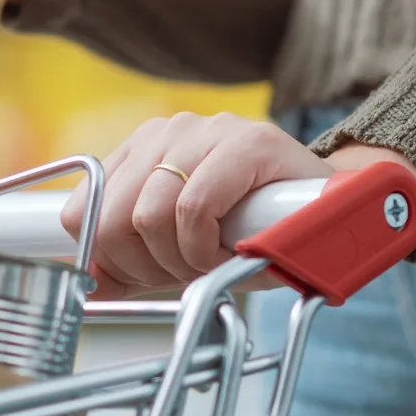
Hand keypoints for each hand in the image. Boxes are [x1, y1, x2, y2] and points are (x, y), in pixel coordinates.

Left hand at [62, 112, 331, 297]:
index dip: (108, 259)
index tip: (146, 278)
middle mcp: (165, 132)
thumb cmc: (252, 231)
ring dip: (182, 260)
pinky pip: (194, 208)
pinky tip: (229, 251)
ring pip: (149, 215)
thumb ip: (132, 262)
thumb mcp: (180, 250)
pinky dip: (204, 247)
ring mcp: (205, 130)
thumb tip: (85, 285)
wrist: (334, 209)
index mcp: (140, 151)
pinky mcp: (247, 141)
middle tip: (187, 274)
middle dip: (146, 266)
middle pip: (111, 218)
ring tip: (214, 261)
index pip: (81, 210)